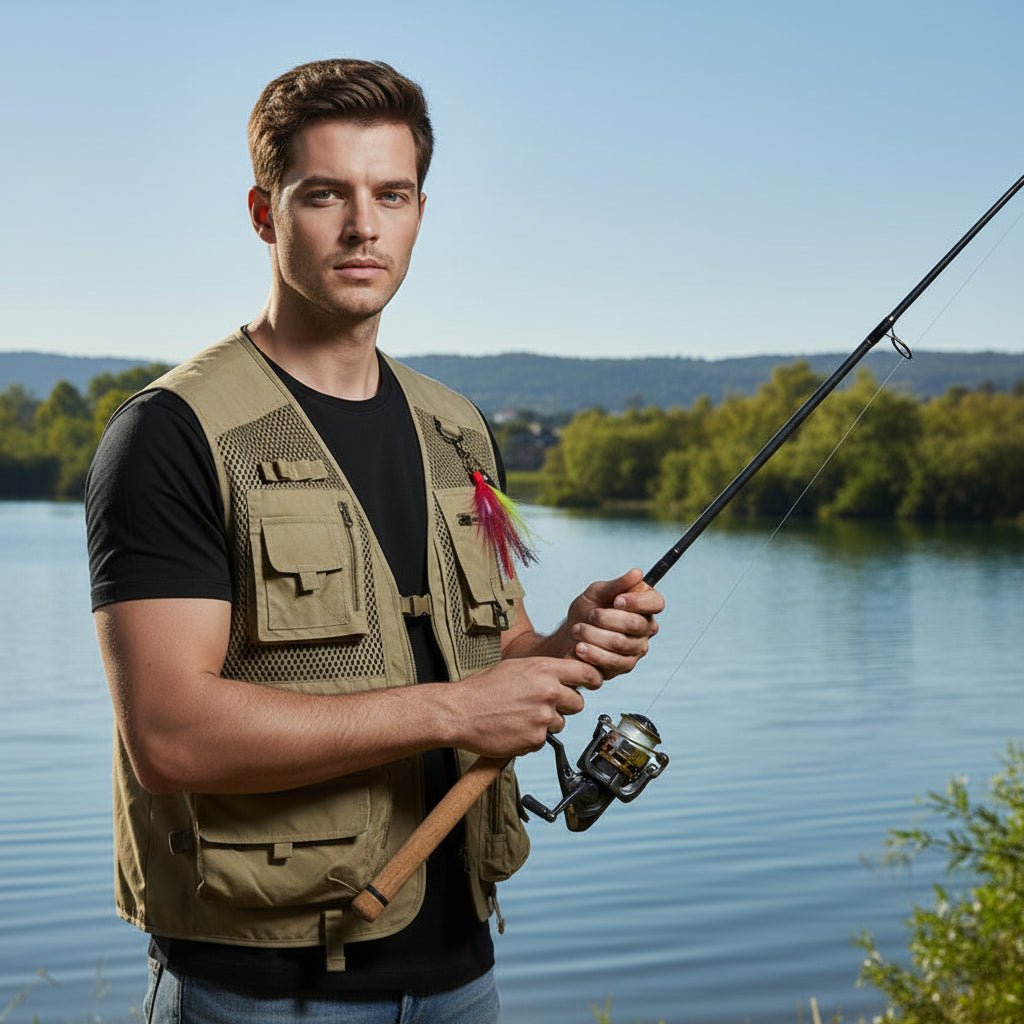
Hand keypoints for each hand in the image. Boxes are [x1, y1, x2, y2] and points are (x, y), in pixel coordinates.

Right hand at [450, 656, 601, 757]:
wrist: (459, 712)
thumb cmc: (482, 689)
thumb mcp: (515, 667)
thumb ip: (542, 671)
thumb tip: (562, 676)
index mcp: (543, 670)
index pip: (585, 673)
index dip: (592, 679)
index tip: (593, 683)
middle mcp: (547, 691)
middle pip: (577, 702)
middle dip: (565, 706)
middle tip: (544, 706)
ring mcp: (543, 717)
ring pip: (560, 723)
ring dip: (546, 723)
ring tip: (520, 717)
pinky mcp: (535, 739)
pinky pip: (543, 740)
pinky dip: (531, 738)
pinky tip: (513, 729)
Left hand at [566, 568, 663, 678]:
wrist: (570, 635)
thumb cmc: (587, 610)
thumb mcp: (597, 592)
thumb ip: (617, 584)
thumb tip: (637, 573)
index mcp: (644, 607)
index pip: (656, 603)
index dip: (638, 602)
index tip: (616, 600)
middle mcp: (646, 628)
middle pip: (636, 624)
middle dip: (607, 618)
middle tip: (589, 614)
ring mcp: (638, 649)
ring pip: (621, 642)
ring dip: (594, 635)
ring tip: (577, 629)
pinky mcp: (625, 666)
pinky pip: (613, 661)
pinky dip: (593, 653)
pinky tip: (579, 647)